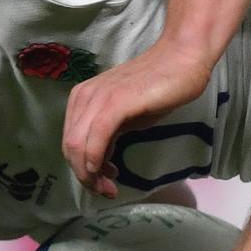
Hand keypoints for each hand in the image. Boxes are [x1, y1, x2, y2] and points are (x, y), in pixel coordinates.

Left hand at [61, 37, 214, 196]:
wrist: (180, 60)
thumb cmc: (157, 87)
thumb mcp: (126, 117)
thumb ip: (107, 135)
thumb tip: (99, 161)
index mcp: (81, 99)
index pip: (70, 142)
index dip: (81, 169)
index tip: (103, 182)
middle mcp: (83, 97)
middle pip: (70, 147)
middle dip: (84, 176)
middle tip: (106, 191)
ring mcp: (98, 98)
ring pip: (78, 146)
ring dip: (90, 174)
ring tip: (110, 188)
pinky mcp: (115, 102)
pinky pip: (96, 138)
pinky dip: (96, 160)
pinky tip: (109, 172)